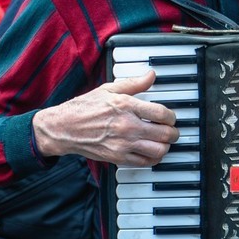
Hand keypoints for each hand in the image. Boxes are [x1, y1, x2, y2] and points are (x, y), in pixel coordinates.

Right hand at [32, 70, 178, 166]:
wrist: (64, 128)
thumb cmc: (84, 107)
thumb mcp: (109, 89)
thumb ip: (133, 83)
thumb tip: (151, 75)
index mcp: (126, 106)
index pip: (160, 113)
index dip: (171, 116)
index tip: (170, 117)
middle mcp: (126, 126)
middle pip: (164, 133)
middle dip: (173, 132)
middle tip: (172, 130)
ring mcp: (123, 144)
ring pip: (158, 151)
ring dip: (165, 146)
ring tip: (164, 141)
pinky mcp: (118, 157)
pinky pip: (144, 163)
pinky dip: (153, 159)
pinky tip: (152, 152)